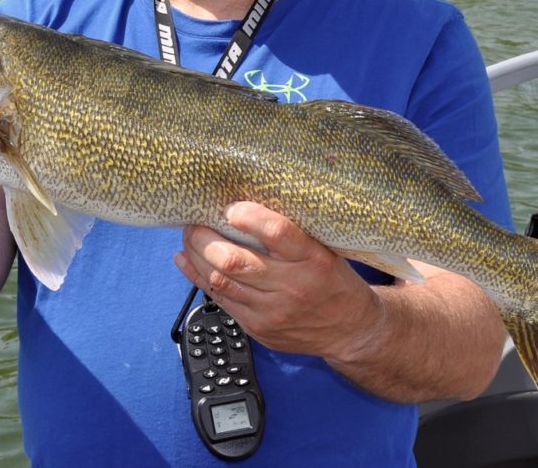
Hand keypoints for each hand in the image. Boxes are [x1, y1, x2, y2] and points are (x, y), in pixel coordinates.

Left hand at [174, 201, 387, 361]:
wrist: (350, 331)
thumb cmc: (334, 281)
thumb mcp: (326, 250)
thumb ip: (291, 234)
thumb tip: (246, 205)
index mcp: (314, 260)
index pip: (278, 233)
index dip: (249, 217)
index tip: (231, 207)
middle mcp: (292, 287)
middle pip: (235, 261)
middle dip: (205, 238)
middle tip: (194, 222)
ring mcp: (272, 312)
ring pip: (220, 281)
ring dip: (196, 255)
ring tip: (189, 237)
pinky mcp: (258, 329)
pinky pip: (220, 300)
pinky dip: (198, 277)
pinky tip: (186, 260)